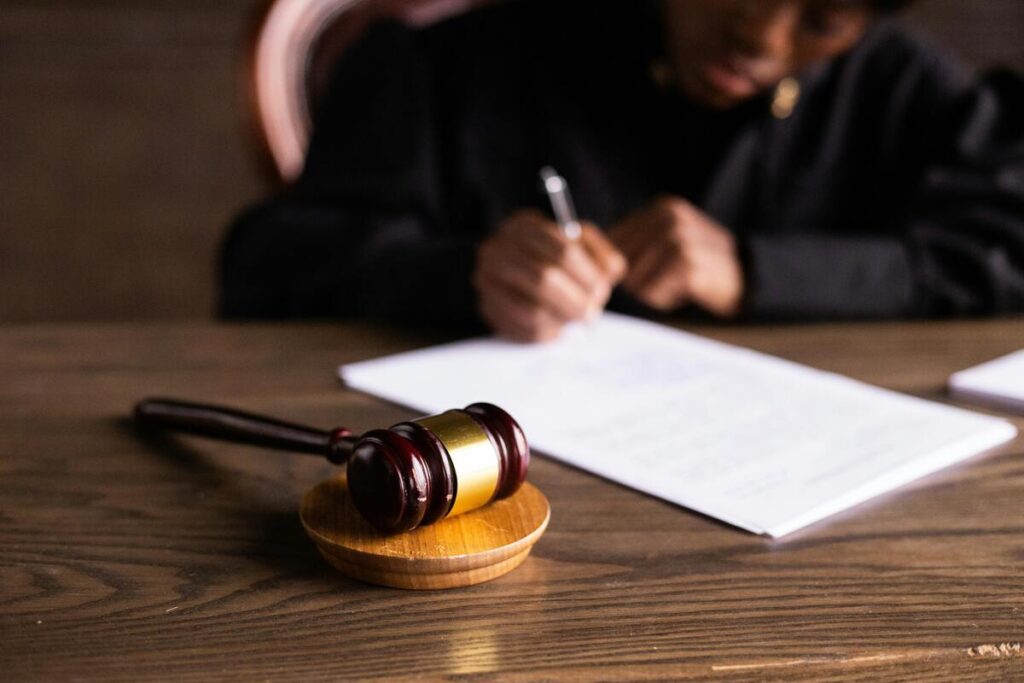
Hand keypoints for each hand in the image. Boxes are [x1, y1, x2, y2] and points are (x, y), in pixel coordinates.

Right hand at [473, 209, 625, 341]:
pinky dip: (547, 333)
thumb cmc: (559, 260)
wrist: (519, 272)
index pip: (563, 252)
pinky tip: (557, 329)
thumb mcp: (584, 247)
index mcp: (523, 225)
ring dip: (562, 320)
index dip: (587, 276)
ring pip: (532, 310)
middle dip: (576, 301)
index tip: (601, 291)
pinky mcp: (486, 308)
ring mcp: (486, 280)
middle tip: (591, 314)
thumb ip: (601, 256)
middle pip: (545, 279)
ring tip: (575, 321)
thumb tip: (606, 277)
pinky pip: (521, 330)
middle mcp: (497, 249)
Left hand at [608, 197, 743, 316]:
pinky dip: (664, 299)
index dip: (620, 265)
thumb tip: (593, 258)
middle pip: (620, 261)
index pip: (613, 239)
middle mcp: (668, 217)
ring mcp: (678, 239)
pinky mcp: (686, 264)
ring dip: (651, 291)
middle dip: (636, 279)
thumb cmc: (701, 264)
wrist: (748, 277)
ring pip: (634, 279)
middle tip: (666, 279)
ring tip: (677, 283)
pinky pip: (652, 292)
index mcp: (661, 208)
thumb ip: (636, 242)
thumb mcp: (671, 239)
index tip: (640, 273)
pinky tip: (686, 290)